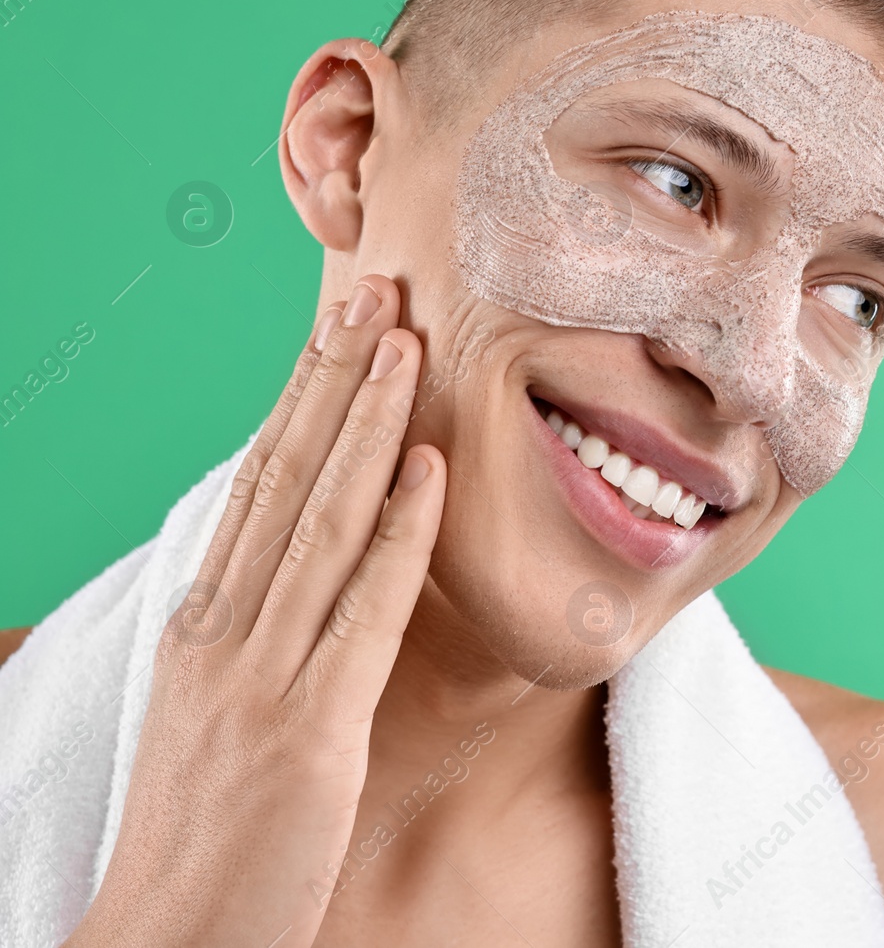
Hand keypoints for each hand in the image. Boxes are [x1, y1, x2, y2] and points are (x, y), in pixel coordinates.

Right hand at [68, 275, 445, 947]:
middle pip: (285, 476)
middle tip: (376, 290)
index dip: (302, 399)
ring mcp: (264, 674)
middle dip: (333, 378)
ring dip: (368, 424)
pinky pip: (362, 610)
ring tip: (407, 341)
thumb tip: (302, 565)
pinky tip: (428, 468)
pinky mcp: (309, 728)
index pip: (258, 483)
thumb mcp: (219, 707)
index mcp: (205, 620)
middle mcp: (226, 629)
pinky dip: (397, 532)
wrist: (164, 937)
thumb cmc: (204, 829)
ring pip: (321, 520)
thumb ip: (256, 632)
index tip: (340, 327)